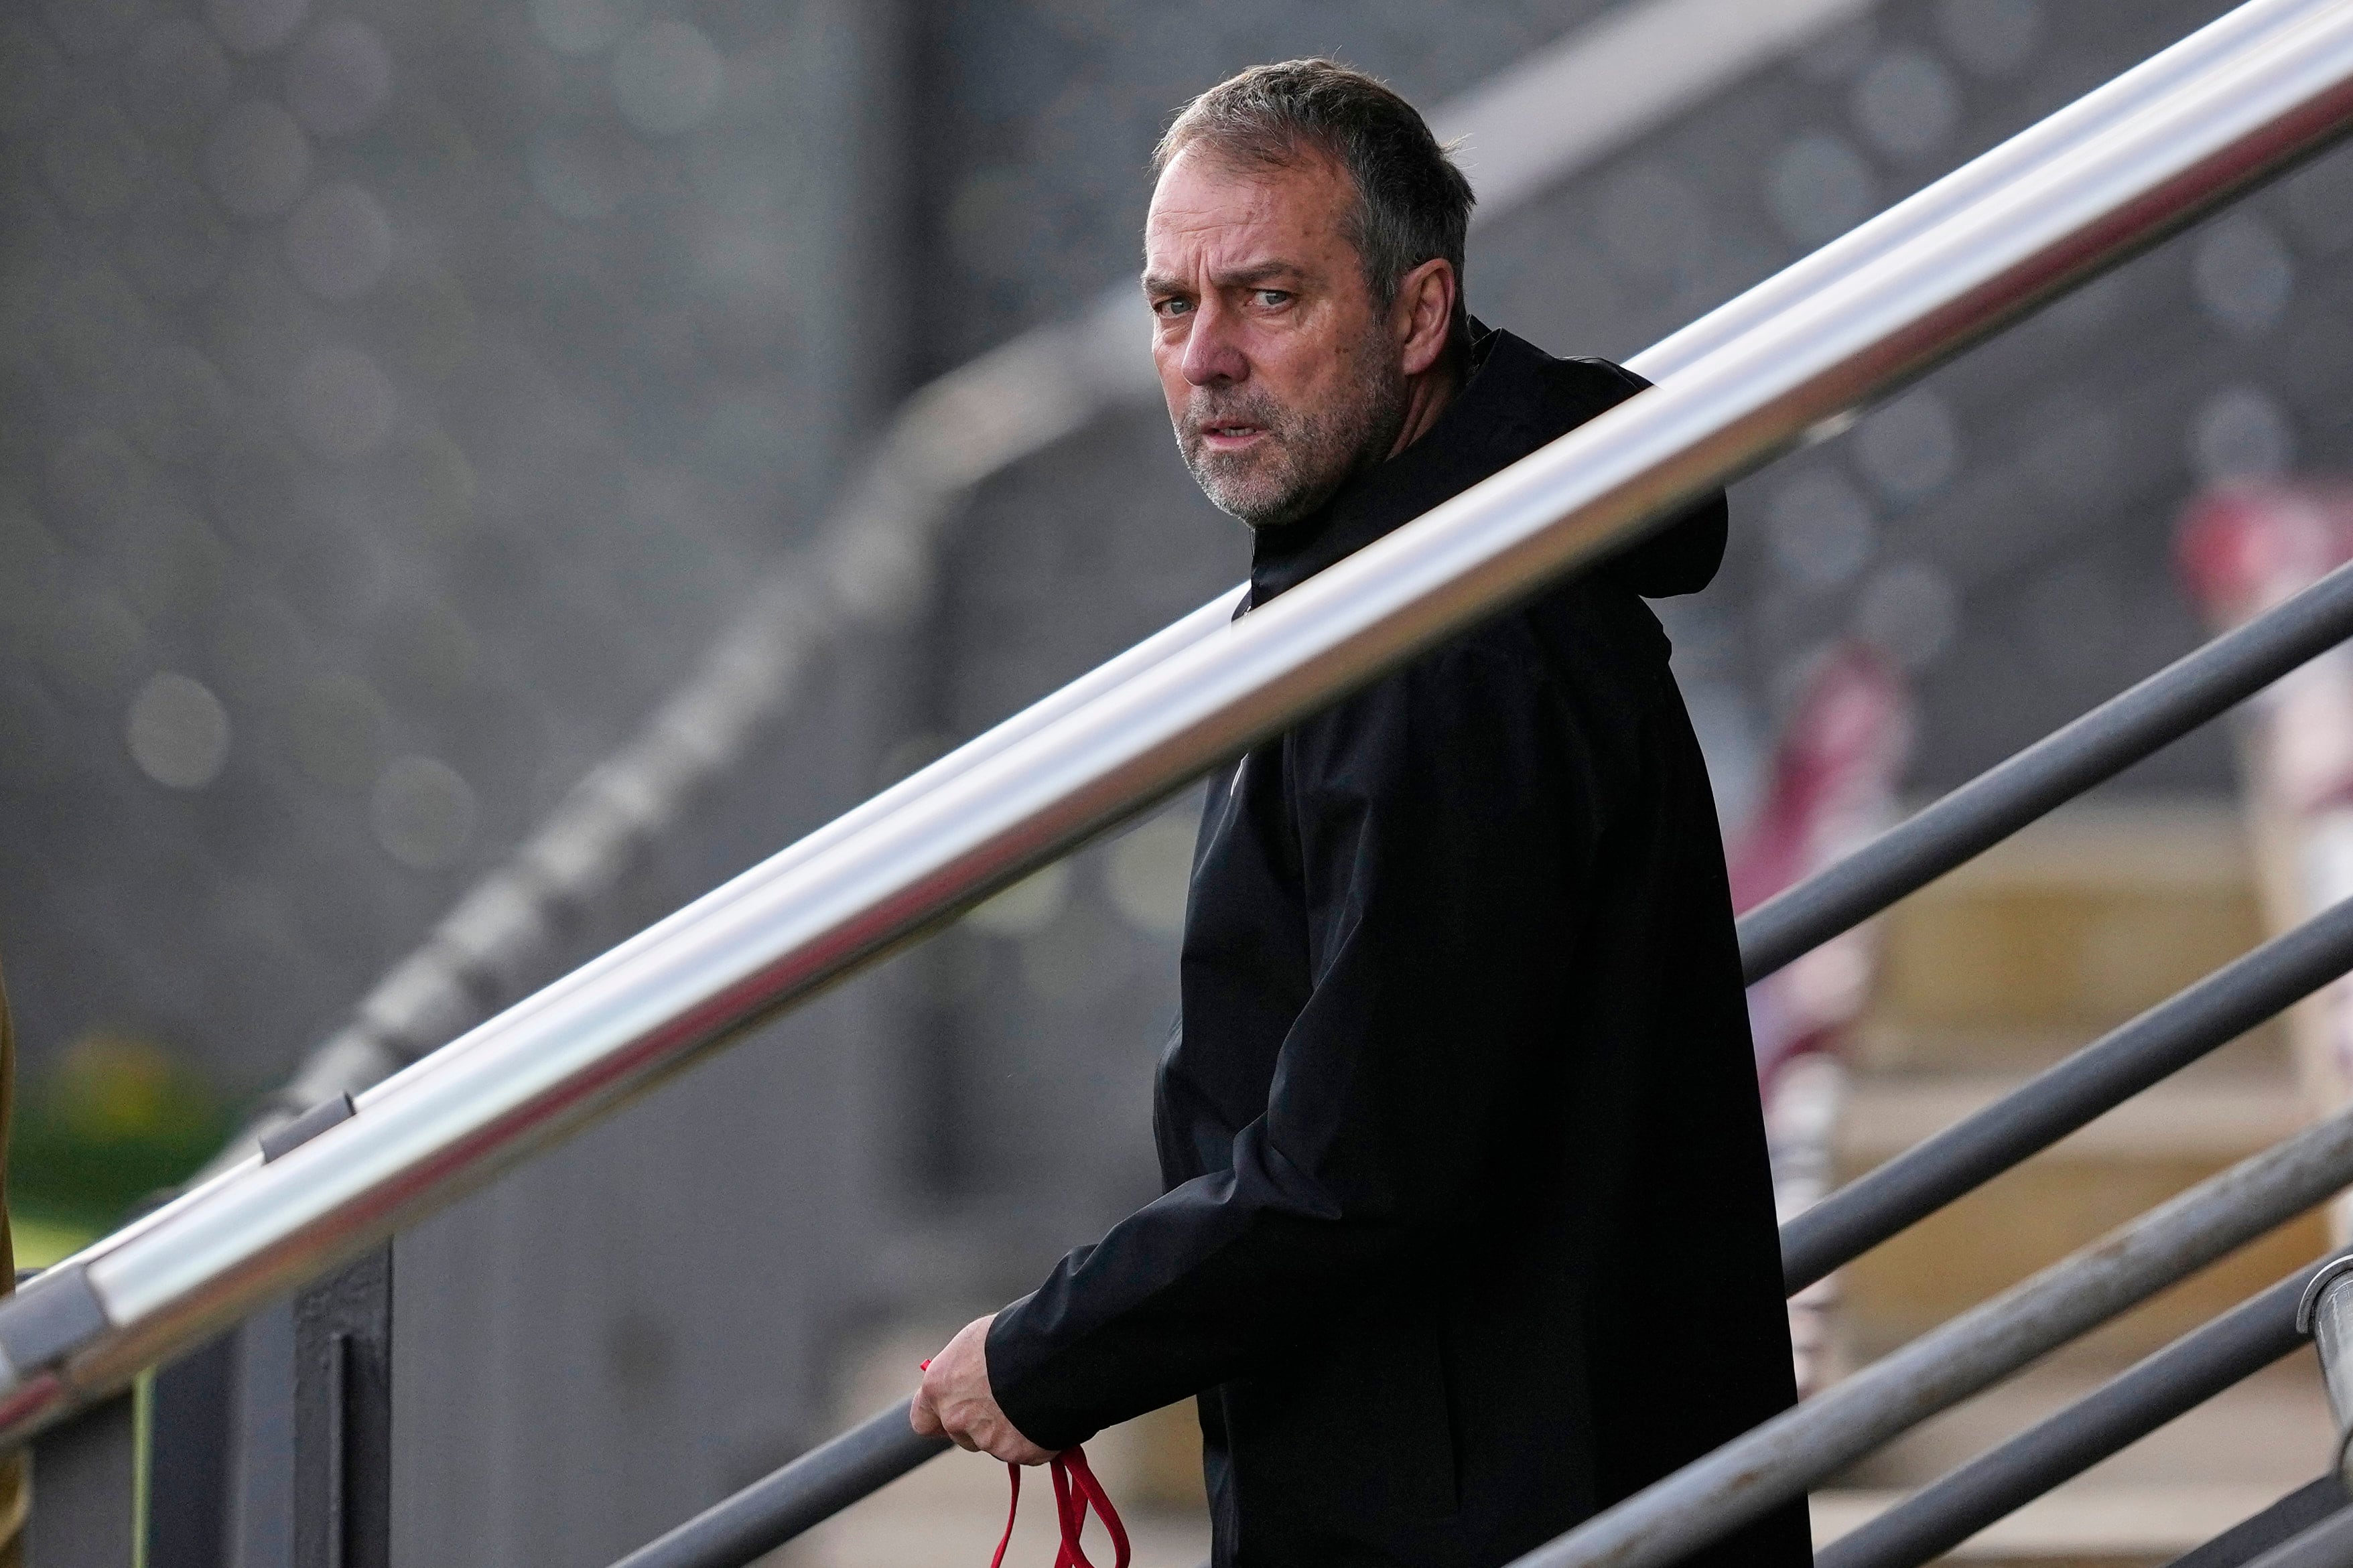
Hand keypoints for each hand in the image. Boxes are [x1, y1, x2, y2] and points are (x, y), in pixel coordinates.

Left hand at [910, 1314, 1052, 1464]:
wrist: (1051, 1354)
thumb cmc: (1012, 1335)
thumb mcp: (976, 1343)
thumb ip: (965, 1370)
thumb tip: (970, 1375)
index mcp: (939, 1388)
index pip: (923, 1420)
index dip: (939, 1418)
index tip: (955, 1410)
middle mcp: (956, 1418)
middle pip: (962, 1434)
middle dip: (980, 1424)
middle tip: (1005, 1404)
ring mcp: (986, 1439)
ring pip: (994, 1442)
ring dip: (1008, 1430)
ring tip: (1032, 1400)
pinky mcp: (1017, 1452)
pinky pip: (1025, 1449)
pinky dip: (1034, 1437)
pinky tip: (1047, 1413)